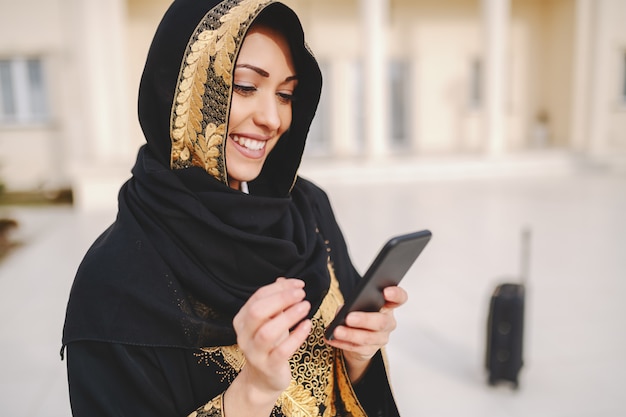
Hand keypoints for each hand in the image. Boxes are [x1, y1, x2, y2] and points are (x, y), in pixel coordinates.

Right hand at [226, 278, 311, 414]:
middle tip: (301, 294)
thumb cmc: (269, 345)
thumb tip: (284, 280)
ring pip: (268, 332)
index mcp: (242, 320)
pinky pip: (282, 351)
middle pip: (257, 312)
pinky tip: (307, 325)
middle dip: (281, 299)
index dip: (279, 288)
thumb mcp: (270, 321)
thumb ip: (275, 302)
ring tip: (306, 306)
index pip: (258, 297)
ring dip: (289, 316)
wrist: (262, 379)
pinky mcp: (269, 367)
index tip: (299, 284)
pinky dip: (296, 336)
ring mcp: (255, 353)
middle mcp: (245, 336)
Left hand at [325, 286, 407, 381]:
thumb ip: (352, 304)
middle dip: (364, 320)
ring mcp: (381, 338)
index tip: (386, 291)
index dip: (395, 295)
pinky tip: (331, 338)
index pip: (399, 299)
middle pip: (381, 322)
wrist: (359, 338)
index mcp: (388, 306)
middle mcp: (388, 323)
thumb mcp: (357, 304)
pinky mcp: (370, 351)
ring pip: (367, 338)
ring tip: (336, 331)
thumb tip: (343, 310)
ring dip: (350, 334)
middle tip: (349, 317)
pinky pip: (356, 348)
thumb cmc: (360, 313)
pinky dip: (342, 343)